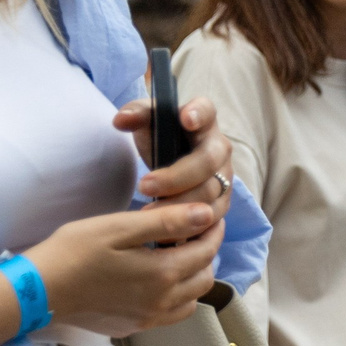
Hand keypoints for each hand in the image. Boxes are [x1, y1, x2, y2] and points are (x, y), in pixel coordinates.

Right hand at [25, 203, 226, 336]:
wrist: (39, 290)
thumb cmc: (74, 252)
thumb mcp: (119, 227)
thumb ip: (166, 222)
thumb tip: (205, 215)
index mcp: (163, 272)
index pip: (206, 251)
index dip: (213, 232)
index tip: (211, 218)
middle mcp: (163, 301)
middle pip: (204, 278)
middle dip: (206, 254)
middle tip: (195, 235)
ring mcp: (149, 318)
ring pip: (191, 300)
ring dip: (194, 278)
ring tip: (179, 257)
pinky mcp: (134, 327)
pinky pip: (171, 315)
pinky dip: (177, 298)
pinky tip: (160, 282)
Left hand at [116, 94, 235, 222]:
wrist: (173, 161)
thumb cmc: (161, 136)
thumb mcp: (147, 121)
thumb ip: (135, 114)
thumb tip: (121, 121)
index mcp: (204, 120)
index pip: (206, 112)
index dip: (199, 114)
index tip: (185, 119)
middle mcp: (220, 148)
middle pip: (208, 162)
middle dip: (177, 177)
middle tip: (145, 186)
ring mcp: (224, 178)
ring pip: (210, 195)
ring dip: (179, 206)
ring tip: (148, 214)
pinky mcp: (221, 203)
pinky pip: (210, 219)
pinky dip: (188, 227)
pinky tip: (164, 233)